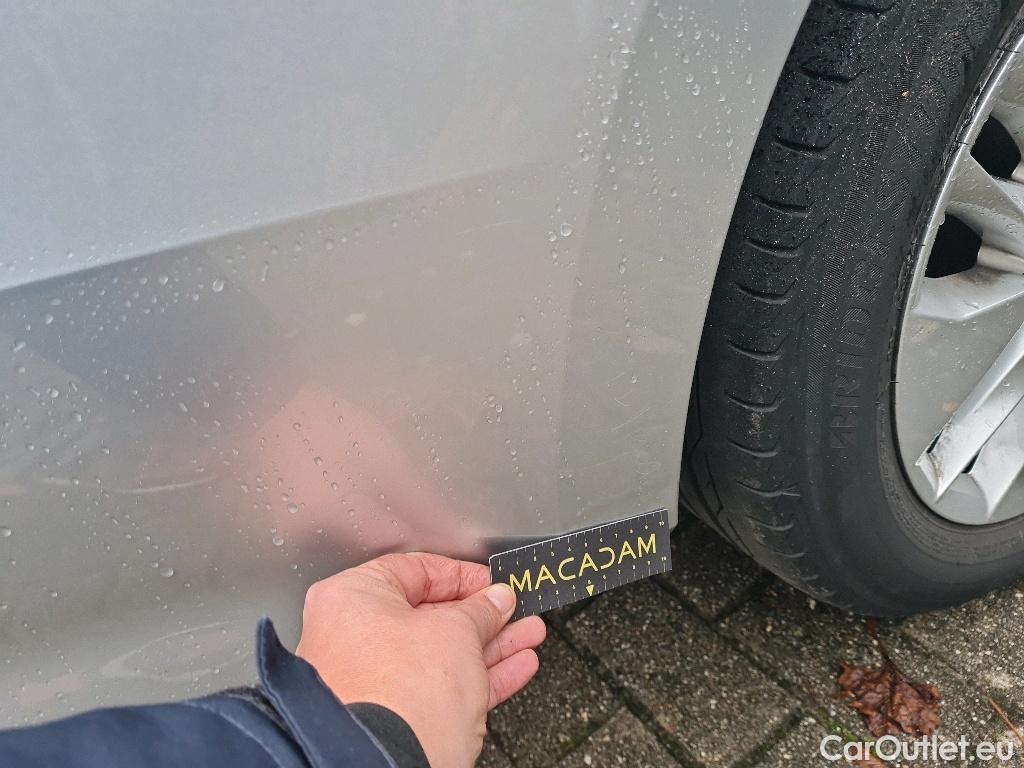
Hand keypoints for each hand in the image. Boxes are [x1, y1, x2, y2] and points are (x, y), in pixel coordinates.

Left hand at [296, 552, 546, 766]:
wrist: (386, 764)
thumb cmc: (400, 692)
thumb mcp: (457, 632)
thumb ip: (481, 610)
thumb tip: (496, 600)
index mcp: (352, 599)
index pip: (413, 571)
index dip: (460, 575)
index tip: (491, 583)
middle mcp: (352, 637)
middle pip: (429, 615)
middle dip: (481, 615)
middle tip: (512, 609)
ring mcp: (371, 680)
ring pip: (441, 653)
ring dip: (490, 645)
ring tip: (527, 636)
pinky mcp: (393, 717)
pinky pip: (442, 687)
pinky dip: (479, 677)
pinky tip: (515, 667)